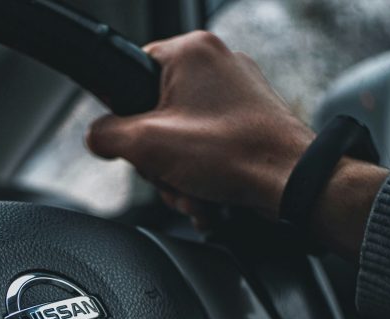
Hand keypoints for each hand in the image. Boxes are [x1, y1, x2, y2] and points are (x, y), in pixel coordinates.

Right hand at [85, 30, 315, 224]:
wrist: (291, 181)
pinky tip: (208, 195)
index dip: (126, 113)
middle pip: (157, 111)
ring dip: (180, 172)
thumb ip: (107, 135)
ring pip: (183, 133)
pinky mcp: (252, 116)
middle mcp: (217, 62)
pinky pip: (210, 143)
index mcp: (191, 52)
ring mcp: (239, 89)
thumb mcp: (147, 145)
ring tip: (193, 192)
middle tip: (169, 174)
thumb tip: (97, 137)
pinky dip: (204, 172)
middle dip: (159, 158)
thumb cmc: (233, 153)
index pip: (132, 71)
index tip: (136, 141)